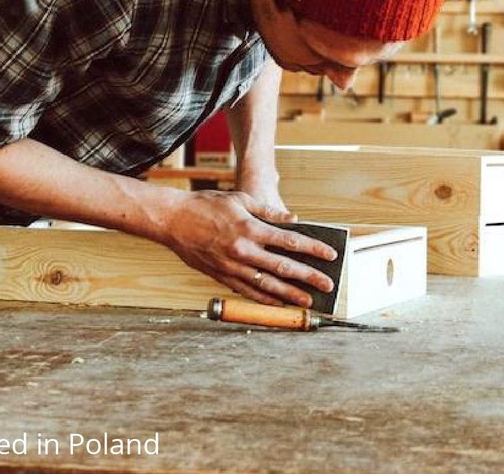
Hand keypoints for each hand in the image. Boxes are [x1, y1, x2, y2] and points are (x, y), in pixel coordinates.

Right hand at [160, 189, 337, 306]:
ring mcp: (232, 267)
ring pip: (267, 285)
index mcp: (250, 229)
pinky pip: (247, 291)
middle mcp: (243, 251)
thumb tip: (293, 220)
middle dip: (309, 277)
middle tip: (327, 285)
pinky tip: (277, 303)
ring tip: (308, 301)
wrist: (173, 221)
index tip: (331, 255)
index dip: (313, 249)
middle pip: (283, 267)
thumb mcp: (239, 200)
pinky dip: (264, 299)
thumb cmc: (206, 205)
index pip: (289, 241)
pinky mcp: (221, 276)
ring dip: (290, 294)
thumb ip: (268, 212)